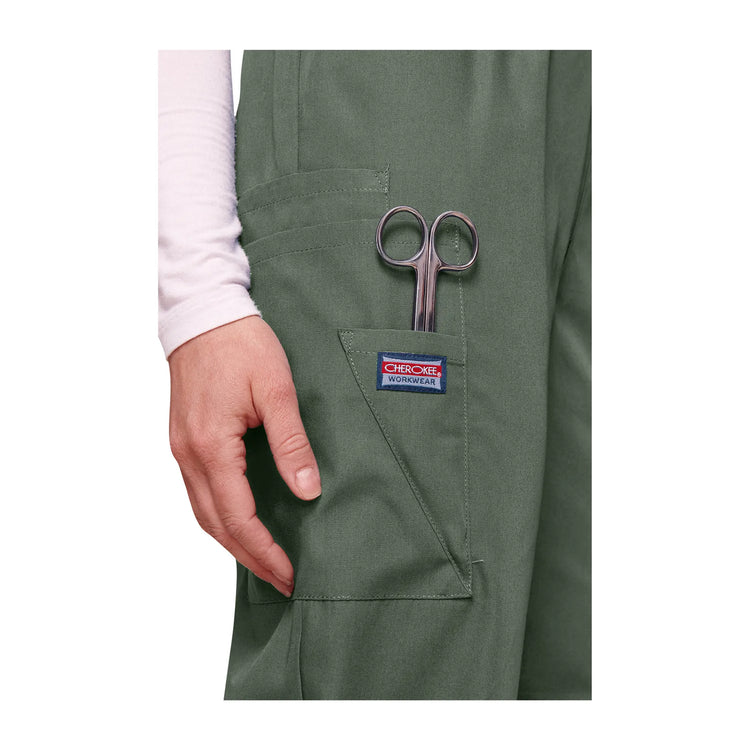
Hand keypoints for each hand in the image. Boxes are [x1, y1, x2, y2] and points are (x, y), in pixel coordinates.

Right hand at [167, 315, 320, 596]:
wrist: (205, 313)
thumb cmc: (240, 344)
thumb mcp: (277, 391)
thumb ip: (291, 444)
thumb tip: (307, 491)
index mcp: (210, 446)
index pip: (238, 517)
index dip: (264, 550)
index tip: (289, 572)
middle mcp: (188, 455)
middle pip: (215, 525)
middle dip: (248, 557)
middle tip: (280, 579)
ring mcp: (181, 448)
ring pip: (203, 512)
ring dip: (232, 540)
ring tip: (263, 559)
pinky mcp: (185, 439)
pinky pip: (199, 492)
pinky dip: (220, 515)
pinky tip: (240, 519)